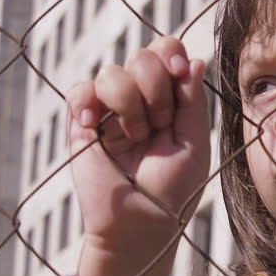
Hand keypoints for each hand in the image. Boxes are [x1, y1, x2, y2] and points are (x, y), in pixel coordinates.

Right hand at [66, 36, 210, 252]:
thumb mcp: (195, 144)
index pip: (168, 51)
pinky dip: (88, 104)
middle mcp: (141, 96)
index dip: (171, 53)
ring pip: (112, 72)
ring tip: (132, 139)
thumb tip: (193, 60)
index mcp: (172, 97)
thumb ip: (194, 101)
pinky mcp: (82, 121)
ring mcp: (110, 107)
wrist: (139, 223)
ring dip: (128, 107)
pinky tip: (97, 129)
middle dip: (155, 90)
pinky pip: (80, 90)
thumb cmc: (174, 189)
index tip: (178, 71)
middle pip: (143, 56)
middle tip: (159, 125)